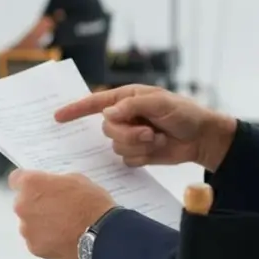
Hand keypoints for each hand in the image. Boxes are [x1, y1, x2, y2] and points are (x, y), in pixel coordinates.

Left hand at [9, 170, 115, 258]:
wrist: (101, 233)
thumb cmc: (91, 204)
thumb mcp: (76, 180)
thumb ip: (55, 183)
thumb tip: (52, 189)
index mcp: (32, 184)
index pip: (16, 179)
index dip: (28, 183)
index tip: (36, 186)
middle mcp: (23, 206)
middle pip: (23, 203)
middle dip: (36, 204)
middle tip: (57, 208)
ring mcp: (27, 229)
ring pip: (29, 224)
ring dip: (41, 223)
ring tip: (64, 226)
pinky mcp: (34, 247)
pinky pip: (37, 241)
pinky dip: (47, 240)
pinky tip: (64, 237)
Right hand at [54, 85, 236, 170]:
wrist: (201, 138)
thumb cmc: (184, 113)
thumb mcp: (161, 103)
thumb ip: (134, 105)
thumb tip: (108, 112)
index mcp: (127, 98)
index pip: (95, 102)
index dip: (75, 109)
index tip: (57, 117)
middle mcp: (125, 116)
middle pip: (107, 129)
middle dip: (129, 133)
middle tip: (151, 132)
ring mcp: (130, 135)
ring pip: (117, 146)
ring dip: (139, 145)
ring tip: (158, 139)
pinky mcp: (137, 152)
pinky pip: (127, 159)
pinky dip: (143, 156)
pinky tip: (158, 149)